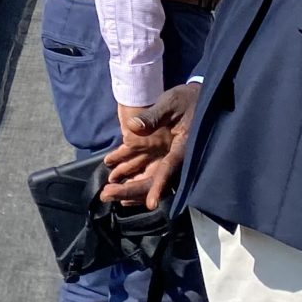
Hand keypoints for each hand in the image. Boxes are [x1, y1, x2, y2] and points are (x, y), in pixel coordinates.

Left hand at [101, 82, 200, 210]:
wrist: (195, 98)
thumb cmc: (186, 99)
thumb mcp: (171, 103)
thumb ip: (153, 116)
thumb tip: (132, 127)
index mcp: (182, 147)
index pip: (169, 169)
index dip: (159, 186)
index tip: (151, 203)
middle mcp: (173, 157)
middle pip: (153, 180)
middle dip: (130, 190)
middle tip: (107, 194)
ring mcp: (164, 155)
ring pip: (146, 177)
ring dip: (126, 184)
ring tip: (105, 190)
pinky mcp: (157, 151)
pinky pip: (142, 166)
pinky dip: (127, 169)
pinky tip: (111, 170)